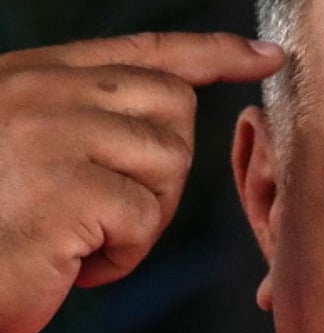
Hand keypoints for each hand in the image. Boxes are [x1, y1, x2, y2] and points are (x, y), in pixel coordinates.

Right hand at [0, 32, 283, 332]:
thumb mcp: (32, 150)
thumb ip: (90, 119)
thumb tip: (171, 117)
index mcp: (35, 75)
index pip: (145, 51)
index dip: (213, 53)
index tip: (265, 57)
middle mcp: (40, 91)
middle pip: (174, 107)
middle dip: (164, 168)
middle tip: (110, 210)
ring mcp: (51, 134)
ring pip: (169, 161)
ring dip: (143, 215)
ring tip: (83, 238)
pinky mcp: (68, 188)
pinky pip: (145, 218)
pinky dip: (123, 255)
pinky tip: (75, 264)